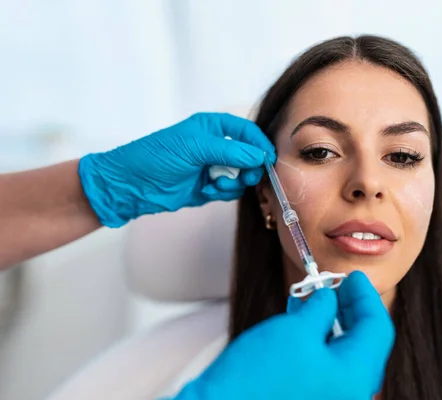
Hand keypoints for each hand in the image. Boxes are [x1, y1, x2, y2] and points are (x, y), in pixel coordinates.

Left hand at [79, 113, 274, 226]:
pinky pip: (230, 190)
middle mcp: (216, 145)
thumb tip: (261, 156)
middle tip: (248, 177)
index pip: (247, 131)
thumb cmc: (158, 156)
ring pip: (242, 175)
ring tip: (216, 185)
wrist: (132, 185)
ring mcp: (213, 167)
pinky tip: (207, 192)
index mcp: (213, 127)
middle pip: (249, 155)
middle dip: (250, 167)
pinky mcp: (209, 187)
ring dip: (234, 182)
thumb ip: (231, 152)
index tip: (267, 159)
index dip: (259, 144)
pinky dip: (224, 192)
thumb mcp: (196, 148)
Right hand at [172, 271, 394, 399]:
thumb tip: (329, 298)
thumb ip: (322, 308)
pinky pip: (327, 368)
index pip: (377, 328)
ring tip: (312, 300)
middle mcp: (351, 393)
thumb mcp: (296, 329)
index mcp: (356, 376)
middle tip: (336, 285)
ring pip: (343, 354)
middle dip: (349, 309)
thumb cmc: (257, 376)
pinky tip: (301, 325)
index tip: (355, 277)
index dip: (366, 297)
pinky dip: (318, 342)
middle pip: (363, 343)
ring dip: (331, 323)